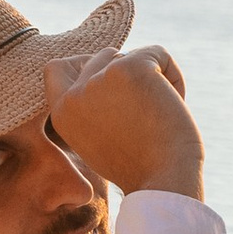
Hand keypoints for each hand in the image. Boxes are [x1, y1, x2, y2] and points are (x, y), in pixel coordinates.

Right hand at [45, 45, 203, 200]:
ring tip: (159, 112)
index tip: (111, 85)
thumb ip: (91, 107)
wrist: (165, 180)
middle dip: (126, 73)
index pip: (56, 68)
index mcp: (61, 114)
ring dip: (150, 77)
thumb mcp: (98, 140)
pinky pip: (157, 53)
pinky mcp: (130, 67)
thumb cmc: (141, 167)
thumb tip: (105, 68)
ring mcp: (100, 78)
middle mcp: (74, 94)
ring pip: (127, 54)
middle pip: (101, 57)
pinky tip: (176, 102)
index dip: (85, 67)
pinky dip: (174, 74)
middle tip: (145, 109)